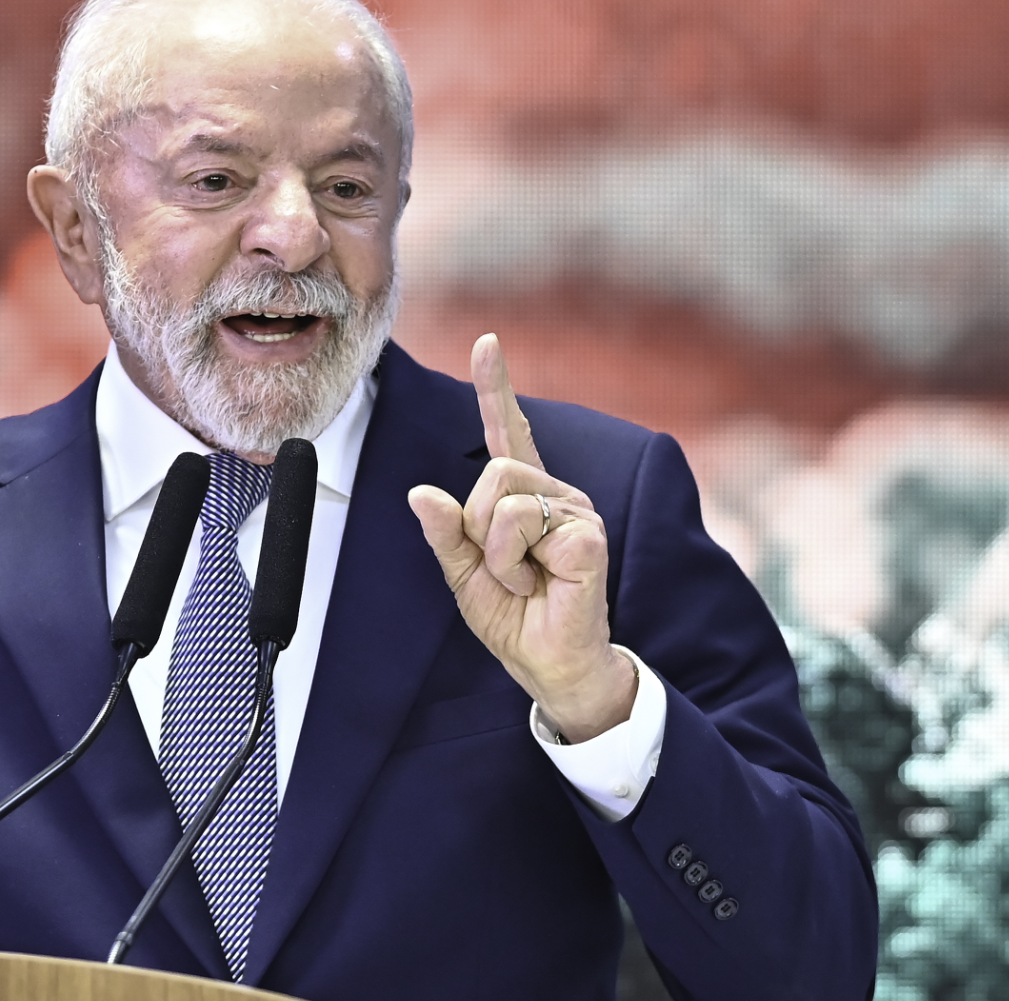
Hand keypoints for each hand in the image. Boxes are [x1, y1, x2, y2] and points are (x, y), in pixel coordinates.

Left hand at [407, 334, 635, 741]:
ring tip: (523, 578)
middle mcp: (555, 494)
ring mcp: (577, 512)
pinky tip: (542, 585)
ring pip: (503, 502)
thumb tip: (420, 492)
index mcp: (524, 497)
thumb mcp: (464, 575)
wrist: (549, 664)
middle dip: (477, 526)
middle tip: (502, 567)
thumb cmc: (517, 618)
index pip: (507, 433)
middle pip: (492, 472)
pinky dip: (517, 567)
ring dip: (496, 553)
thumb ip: (445, 532)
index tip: (485, 344)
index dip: (496, 388)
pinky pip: (525, 530)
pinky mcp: (588, 536)